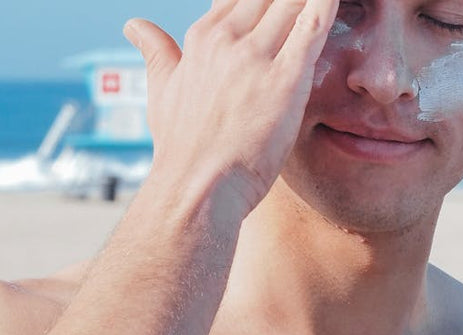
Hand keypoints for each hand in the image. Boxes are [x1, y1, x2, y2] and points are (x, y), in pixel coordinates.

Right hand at [124, 0, 339, 216]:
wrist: (197, 188)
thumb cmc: (182, 150)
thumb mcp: (162, 91)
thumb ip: (157, 52)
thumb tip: (135, 25)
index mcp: (203, 39)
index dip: (266, 0)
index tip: (282, 6)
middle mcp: (227, 39)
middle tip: (305, 6)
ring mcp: (255, 57)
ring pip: (292, 2)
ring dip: (310, 0)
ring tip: (327, 2)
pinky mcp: (284, 79)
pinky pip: (313, 27)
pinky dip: (326, 6)